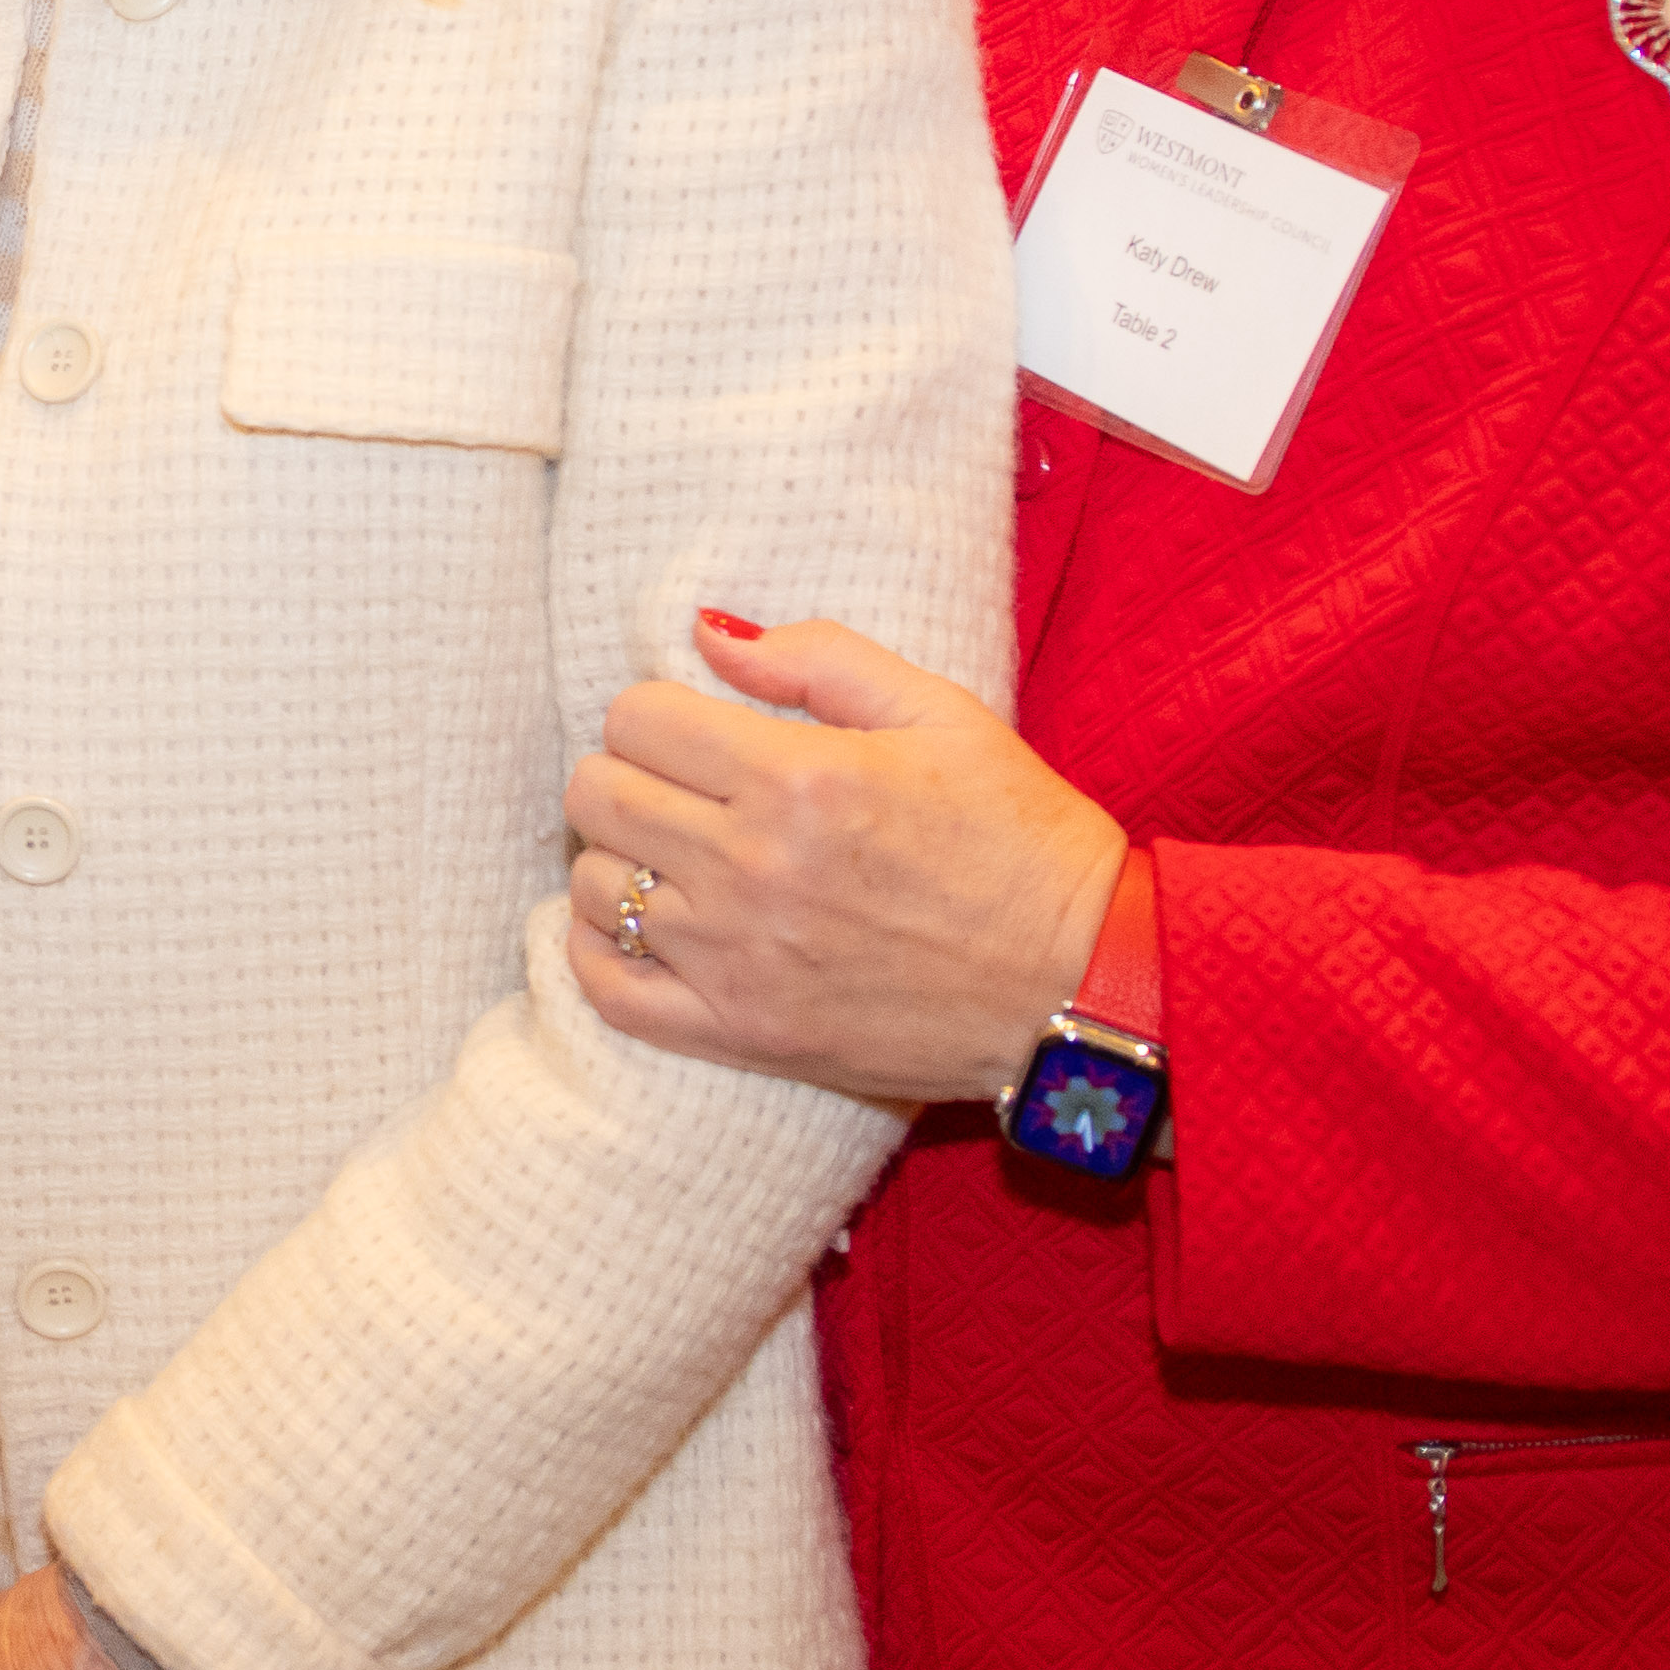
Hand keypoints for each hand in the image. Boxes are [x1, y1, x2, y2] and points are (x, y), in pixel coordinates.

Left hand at [569, 609, 1126, 1113]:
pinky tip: (645, 925)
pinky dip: (600, 951)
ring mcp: (737, 960)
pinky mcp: (740, 1035)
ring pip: (591, 888)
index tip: (698, 730)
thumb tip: (708, 634)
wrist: (1078, 980)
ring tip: (681, 858)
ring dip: (621, 860)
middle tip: (685, 788)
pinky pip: (607, 989)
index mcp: (799, 779)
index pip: (634, 719)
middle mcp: (753, 868)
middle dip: (630, 774)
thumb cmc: (1021, 837)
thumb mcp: (941, 712)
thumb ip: (817, 657)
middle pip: (597, 794)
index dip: (658, 712)